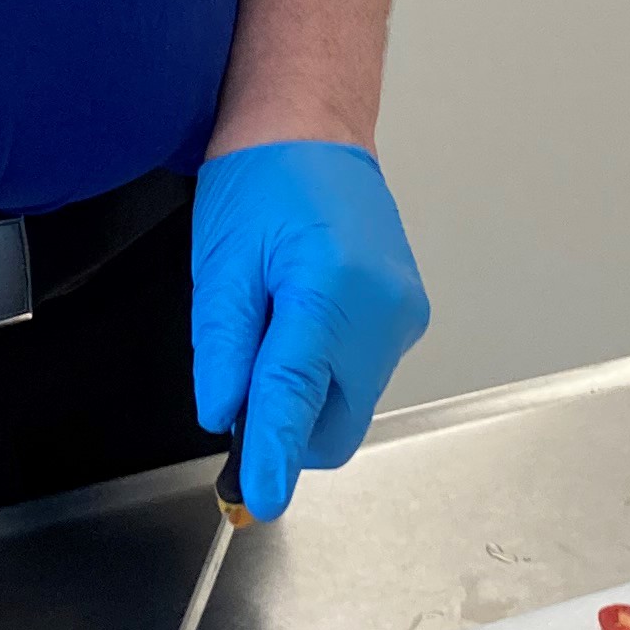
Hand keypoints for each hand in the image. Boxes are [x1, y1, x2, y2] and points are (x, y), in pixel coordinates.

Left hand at [190, 142, 430, 521]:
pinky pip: (361, 374)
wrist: (313, 128)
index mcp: (330, 289)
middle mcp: (383, 310)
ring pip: (348, 403)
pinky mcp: (408, 315)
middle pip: (333, 422)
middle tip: (239, 380)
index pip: (297, 396)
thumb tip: (224, 417)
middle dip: (285, 427)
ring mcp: (404, 315)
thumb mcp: (221, 264)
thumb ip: (222, 348)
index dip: (273, 456)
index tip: (257, 501)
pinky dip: (325, 371)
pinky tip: (300, 319)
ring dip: (305, 395)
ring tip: (271, 328)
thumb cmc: (263, 180)